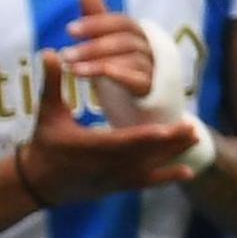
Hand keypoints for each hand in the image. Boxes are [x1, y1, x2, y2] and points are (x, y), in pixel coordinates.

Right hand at [13, 51, 204, 205]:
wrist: (40, 182)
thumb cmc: (45, 142)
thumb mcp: (47, 112)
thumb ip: (52, 83)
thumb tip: (51, 52)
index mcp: (88, 146)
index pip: (123, 142)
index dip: (146, 136)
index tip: (167, 128)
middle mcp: (105, 165)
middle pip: (144, 154)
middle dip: (169, 142)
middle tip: (193, 128)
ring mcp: (114, 178)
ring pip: (150, 167)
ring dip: (173, 154)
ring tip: (196, 138)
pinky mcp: (119, 185)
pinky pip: (147, 182)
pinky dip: (167, 178)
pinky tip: (189, 172)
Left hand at [55, 0, 157, 100]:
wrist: (139, 98)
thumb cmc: (119, 62)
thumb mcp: (105, 40)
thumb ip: (97, 17)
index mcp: (136, 33)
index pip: (121, 22)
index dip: (97, 24)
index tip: (69, 30)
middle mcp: (147, 47)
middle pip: (124, 42)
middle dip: (93, 46)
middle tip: (65, 54)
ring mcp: (150, 68)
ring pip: (129, 60)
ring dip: (98, 63)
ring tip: (72, 69)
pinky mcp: (149, 88)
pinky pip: (138, 80)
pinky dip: (120, 75)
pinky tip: (102, 74)